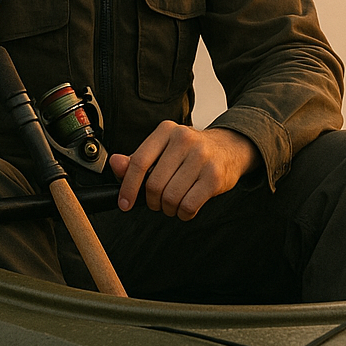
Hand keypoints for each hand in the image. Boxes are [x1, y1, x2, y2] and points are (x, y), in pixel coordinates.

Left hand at [109, 122, 258, 220]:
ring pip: (170, 198)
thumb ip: (137, 159)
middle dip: (152, 201)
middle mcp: (184, 139)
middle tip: (158, 202)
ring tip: (173, 203)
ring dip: (168, 209)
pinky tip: (186, 207)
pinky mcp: (215, 176)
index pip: (139, 161)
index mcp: (166, 130)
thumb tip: (115, 163)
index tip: (124, 203)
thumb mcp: (163, 149)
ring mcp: (201, 157)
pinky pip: (189, 206)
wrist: (230, 148)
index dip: (128, 186)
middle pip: (154, 184)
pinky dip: (183, 214)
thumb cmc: (190, 152)